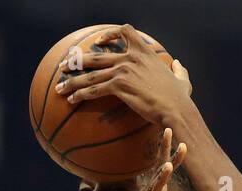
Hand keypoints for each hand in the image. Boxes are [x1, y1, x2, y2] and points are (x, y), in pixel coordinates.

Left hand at [56, 24, 193, 124]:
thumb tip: (178, 65)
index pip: (125, 31)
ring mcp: (123, 70)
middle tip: (64, 66)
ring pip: (90, 74)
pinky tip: (71, 100)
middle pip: (97, 55)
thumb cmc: (179, 97)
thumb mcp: (182, 79)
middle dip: (77, 60)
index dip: (110, 35)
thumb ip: (178, 70)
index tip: (99, 42)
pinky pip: (93, 90)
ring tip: (59, 88)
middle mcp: (130, 57)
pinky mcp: (119, 86)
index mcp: (144, 52)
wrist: (175, 107)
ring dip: (72, 81)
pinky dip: (80, 94)